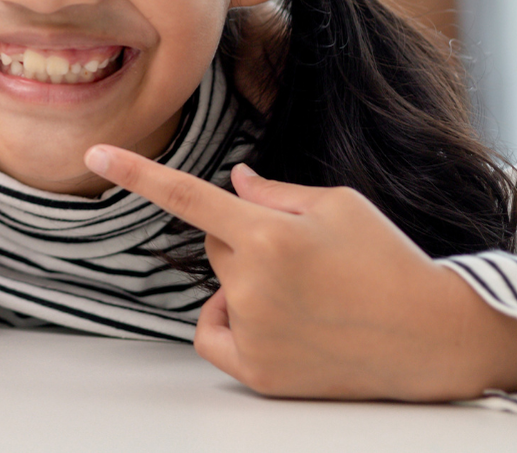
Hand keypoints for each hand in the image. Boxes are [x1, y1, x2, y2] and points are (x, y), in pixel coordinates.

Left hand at [85, 144, 516, 399]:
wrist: (432, 337)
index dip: (135, 173)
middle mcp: (252, 284)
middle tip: (300, 254)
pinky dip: (231, 321)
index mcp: (269, 234)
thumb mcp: (340, 205)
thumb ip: (275, 191)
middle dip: (245, 239)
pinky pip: (213, 332)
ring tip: (306, 293)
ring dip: (245, 282)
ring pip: (220, 286)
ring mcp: (253, 331)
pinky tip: (277, 322)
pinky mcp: (258, 372)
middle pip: (214, 243)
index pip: (186, 195)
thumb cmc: (387, 261)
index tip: (93, 153)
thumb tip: (233, 181)